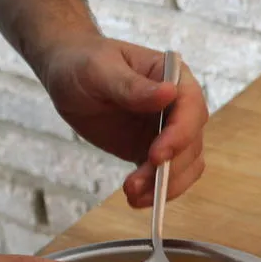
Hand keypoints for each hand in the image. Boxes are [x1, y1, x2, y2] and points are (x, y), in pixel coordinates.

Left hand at [39, 34, 209, 207]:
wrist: (69, 74)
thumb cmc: (84, 62)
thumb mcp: (100, 70)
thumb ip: (132, 86)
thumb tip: (168, 93)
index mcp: (175, 79)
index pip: (192, 109)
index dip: (180, 135)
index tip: (157, 155)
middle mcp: (179, 108)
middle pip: (192, 143)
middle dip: (169, 168)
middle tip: (136, 185)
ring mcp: (169, 132)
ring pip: (185, 166)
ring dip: (164, 186)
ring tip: (132, 195)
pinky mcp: (154, 152)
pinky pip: (168, 176)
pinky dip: (156, 192)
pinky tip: (136, 199)